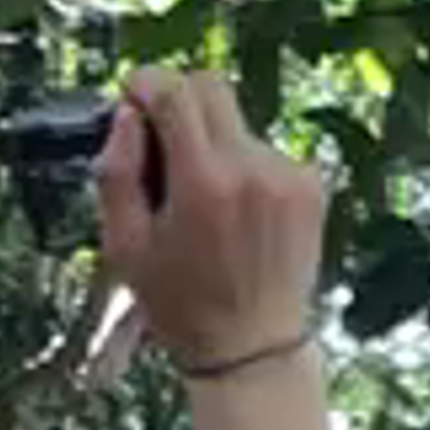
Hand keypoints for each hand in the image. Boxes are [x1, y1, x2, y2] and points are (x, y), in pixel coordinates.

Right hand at [96, 69, 324, 374]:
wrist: (251, 347)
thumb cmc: (178, 304)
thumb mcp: (125, 248)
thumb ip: (118, 174)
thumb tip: (127, 115)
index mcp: (204, 182)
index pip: (177, 92)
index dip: (149, 82)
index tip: (133, 93)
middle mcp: (253, 167)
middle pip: (214, 88)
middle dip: (180, 99)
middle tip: (159, 136)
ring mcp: (289, 173)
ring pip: (238, 123)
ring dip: (213, 142)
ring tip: (201, 200)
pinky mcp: (311, 184)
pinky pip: (267, 151)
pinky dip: (245, 166)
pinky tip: (236, 213)